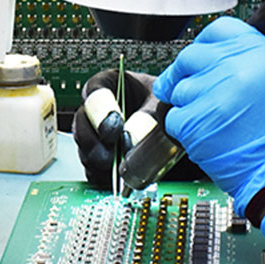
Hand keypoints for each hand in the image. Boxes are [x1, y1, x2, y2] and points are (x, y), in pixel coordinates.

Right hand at [73, 68, 203, 187]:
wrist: (183, 130)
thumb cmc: (172, 108)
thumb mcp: (163, 104)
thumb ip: (147, 116)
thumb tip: (131, 137)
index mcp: (114, 85)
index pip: (94, 91)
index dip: (100, 111)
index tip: (114, 128)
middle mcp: (102, 109)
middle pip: (81, 122)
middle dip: (94, 141)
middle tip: (111, 154)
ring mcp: (99, 135)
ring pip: (84, 148)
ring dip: (98, 161)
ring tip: (118, 168)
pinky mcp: (103, 159)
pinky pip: (92, 170)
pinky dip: (102, 177)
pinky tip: (118, 179)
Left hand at [153, 16, 264, 213]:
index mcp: (255, 50)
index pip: (216, 30)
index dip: (210, 42)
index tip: (205, 54)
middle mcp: (228, 67)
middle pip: (189, 56)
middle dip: (189, 69)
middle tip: (194, 84)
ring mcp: (207, 95)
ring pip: (178, 87)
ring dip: (187, 99)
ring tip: (209, 115)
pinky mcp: (192, 124)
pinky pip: (173, 116)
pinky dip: (183, 125)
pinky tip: (205, 133)